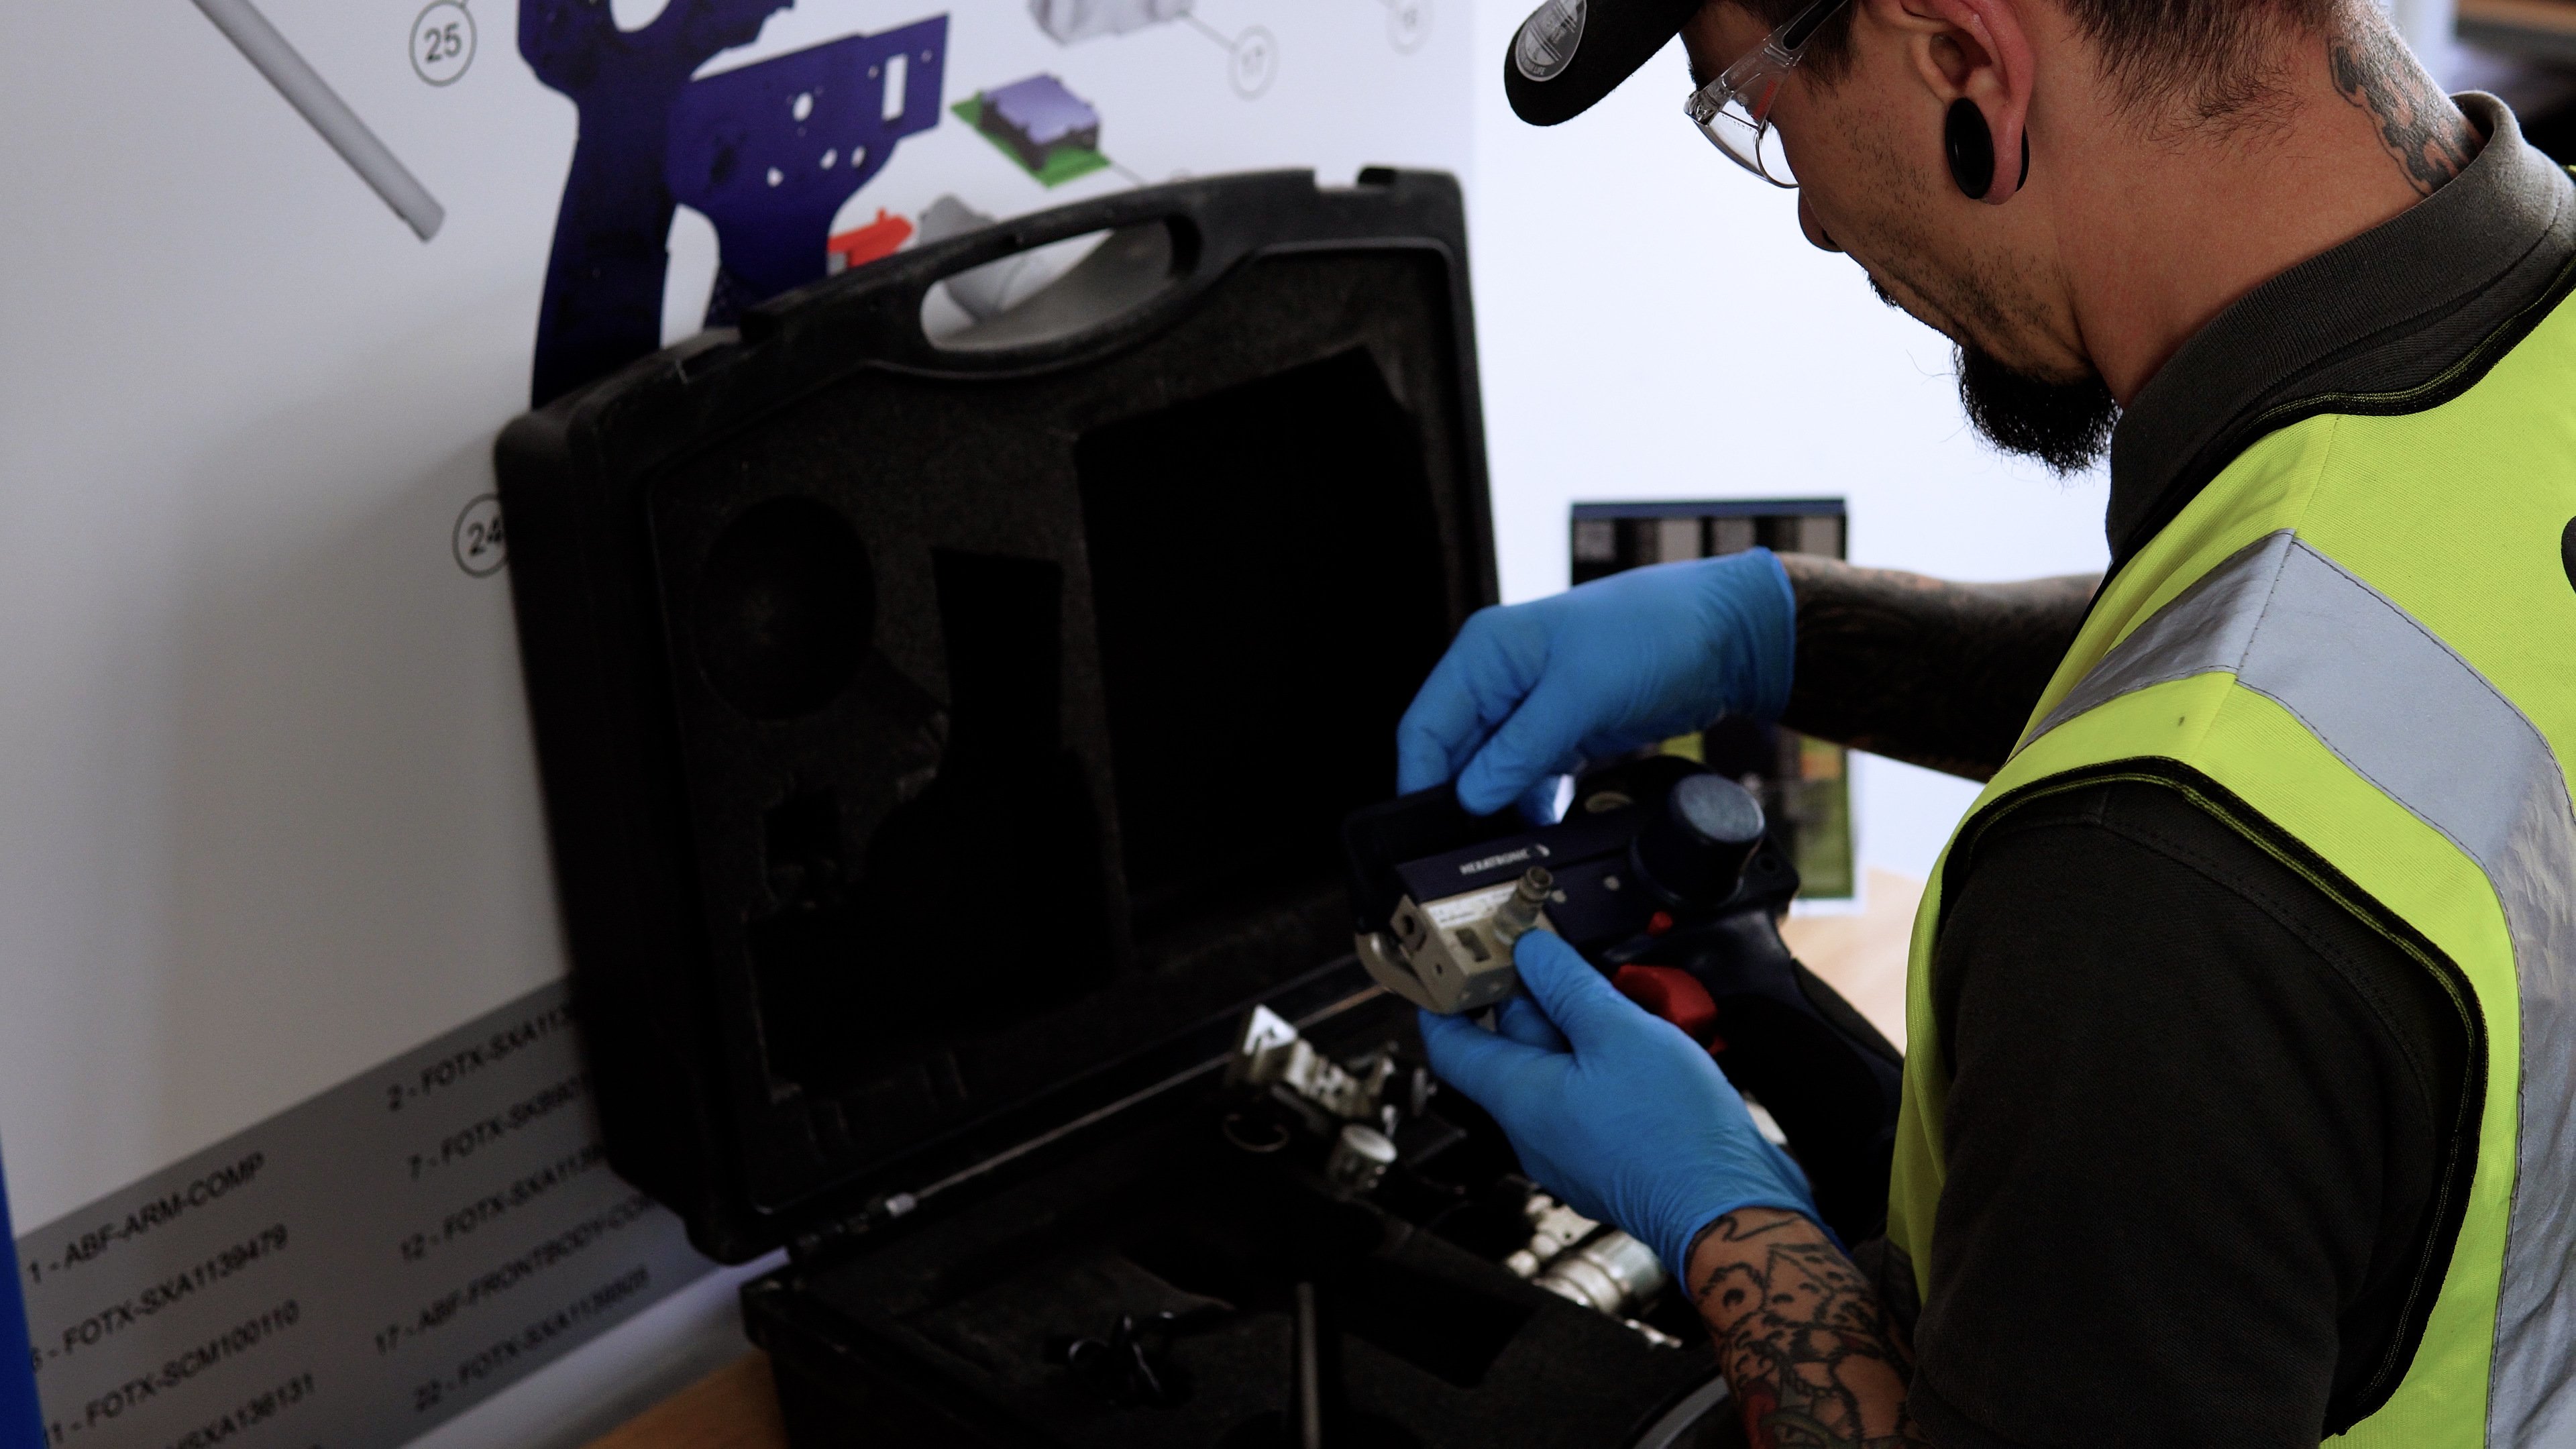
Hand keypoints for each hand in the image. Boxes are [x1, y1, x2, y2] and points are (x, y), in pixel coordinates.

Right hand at [1395, 550, 1794, 815]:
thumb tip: (1471, 796)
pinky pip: (1529, 779)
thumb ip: (1520, 747)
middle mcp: (1500, 679)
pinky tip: (1536, 834)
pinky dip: (1530, 807)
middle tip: (1466, 853)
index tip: (1425, 832)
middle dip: (1459, 802)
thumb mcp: (1582, 692)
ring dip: (1495, 810)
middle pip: (1454, 755)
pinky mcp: (1563, 732)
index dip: (1420, 782)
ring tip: (1503, 851)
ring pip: (1490, 772)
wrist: (1728, 635)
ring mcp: (1532, 708)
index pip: (1425, 727)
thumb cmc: (1656, 632)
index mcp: (1486, 653)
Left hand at [1418, 930, 1818, 1275]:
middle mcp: (1534, 1129)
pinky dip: (1605, 1062)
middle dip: (1534, 1000)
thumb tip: (1528, 951)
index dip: (1443, 1000)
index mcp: (1519, 1097)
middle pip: (1512, 1050)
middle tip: (1557, 956)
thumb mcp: (1617, 1031)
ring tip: (1620, 999)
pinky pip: (1590, 1097)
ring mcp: (1571, 1148)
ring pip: (1558, 1071)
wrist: (1730, 1208)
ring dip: (1580, 1029)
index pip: (1451, 1046)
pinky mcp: (1608, 1157)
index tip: (1450, 966)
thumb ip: (1566, 985)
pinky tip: (1644, 1042)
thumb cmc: (1673, 1132)